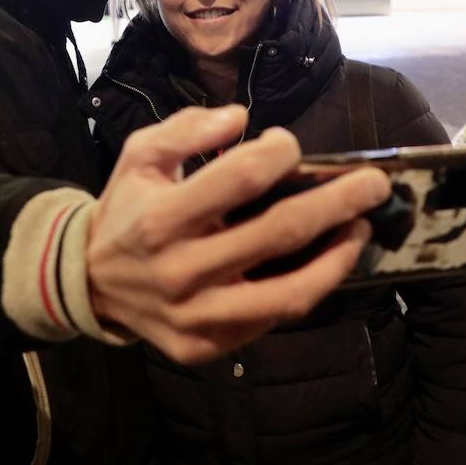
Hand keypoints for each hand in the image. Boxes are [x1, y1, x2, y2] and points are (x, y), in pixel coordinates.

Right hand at [86, 105, 389, 363]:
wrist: (90, 282)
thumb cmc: (128, 209)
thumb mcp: (140, 155)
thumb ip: (187, 129)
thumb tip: (241, 118)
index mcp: (160, 218)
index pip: (239, 178)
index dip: (279, 153)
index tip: (290, 144)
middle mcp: (179, 271)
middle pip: (278, 233)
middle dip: (337, 202)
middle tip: (374, 183)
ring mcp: (196, 316)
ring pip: (288, 294)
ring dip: (337, 257)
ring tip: (360, 228)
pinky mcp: (206, 346)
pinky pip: (272, 319)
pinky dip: (307, 288)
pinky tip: (327, 260)